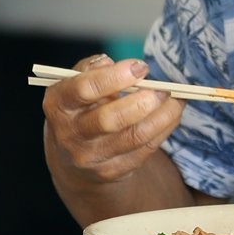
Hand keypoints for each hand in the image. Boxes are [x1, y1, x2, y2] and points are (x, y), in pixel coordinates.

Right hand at [42, 54, 183, 184]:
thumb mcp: (73, 85)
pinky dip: (163, 129)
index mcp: (57, 105)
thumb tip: (110, 63)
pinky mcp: (111, 172)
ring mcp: (89, 157)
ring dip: (162, 116)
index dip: (115, 77)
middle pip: (109, 119)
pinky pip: (145, 150)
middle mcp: (69, 134)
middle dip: (142, 101)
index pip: (84, 89)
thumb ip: (90, 70)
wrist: (71, 157)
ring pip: (134, 137)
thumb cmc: (78, 109)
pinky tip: (171, 114)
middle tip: (162, 89)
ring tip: (176, 100)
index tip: (140, 67)